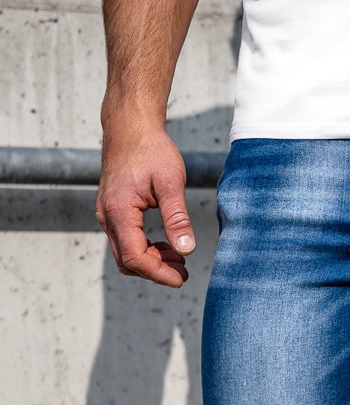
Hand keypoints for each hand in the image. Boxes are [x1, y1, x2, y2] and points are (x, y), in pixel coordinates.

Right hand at [96, 122, 194, 286]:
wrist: (130, 126)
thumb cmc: (151, 149)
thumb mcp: (171, 182)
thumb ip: (177, 218)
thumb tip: (187, 250)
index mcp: (119, 211)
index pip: (135, 258)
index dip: (159, 274)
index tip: (181, 278)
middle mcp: (107, 216)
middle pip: (127, 262)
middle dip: (156, 271)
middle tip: (183, 270)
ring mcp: (107, 214)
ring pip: (125, 254)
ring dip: (151, 261)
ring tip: (178, 258)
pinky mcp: (112, 211)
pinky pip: (125, 241)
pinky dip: (145, 249)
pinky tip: (166, 244)